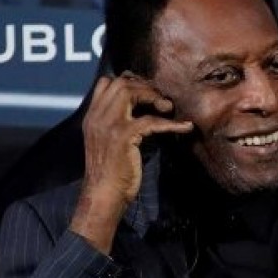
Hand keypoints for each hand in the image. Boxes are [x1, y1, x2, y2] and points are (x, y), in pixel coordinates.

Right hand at [70, 73, 192, 252]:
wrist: (103, 195)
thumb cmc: (109, 174)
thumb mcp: (106, 143)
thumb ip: (116, 125)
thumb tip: (141, 114)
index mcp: (91, 117)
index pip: (105, 83)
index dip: (129, 82)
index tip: (147, 92)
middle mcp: (97, 116)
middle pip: (120, 83)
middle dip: (144, 86)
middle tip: (161, 99)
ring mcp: (108, 124)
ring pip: (131, 92)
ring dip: (154, 97)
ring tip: (168, 108)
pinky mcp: (123, 136)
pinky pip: (151, 121)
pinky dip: (172, 124)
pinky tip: (185, 127)